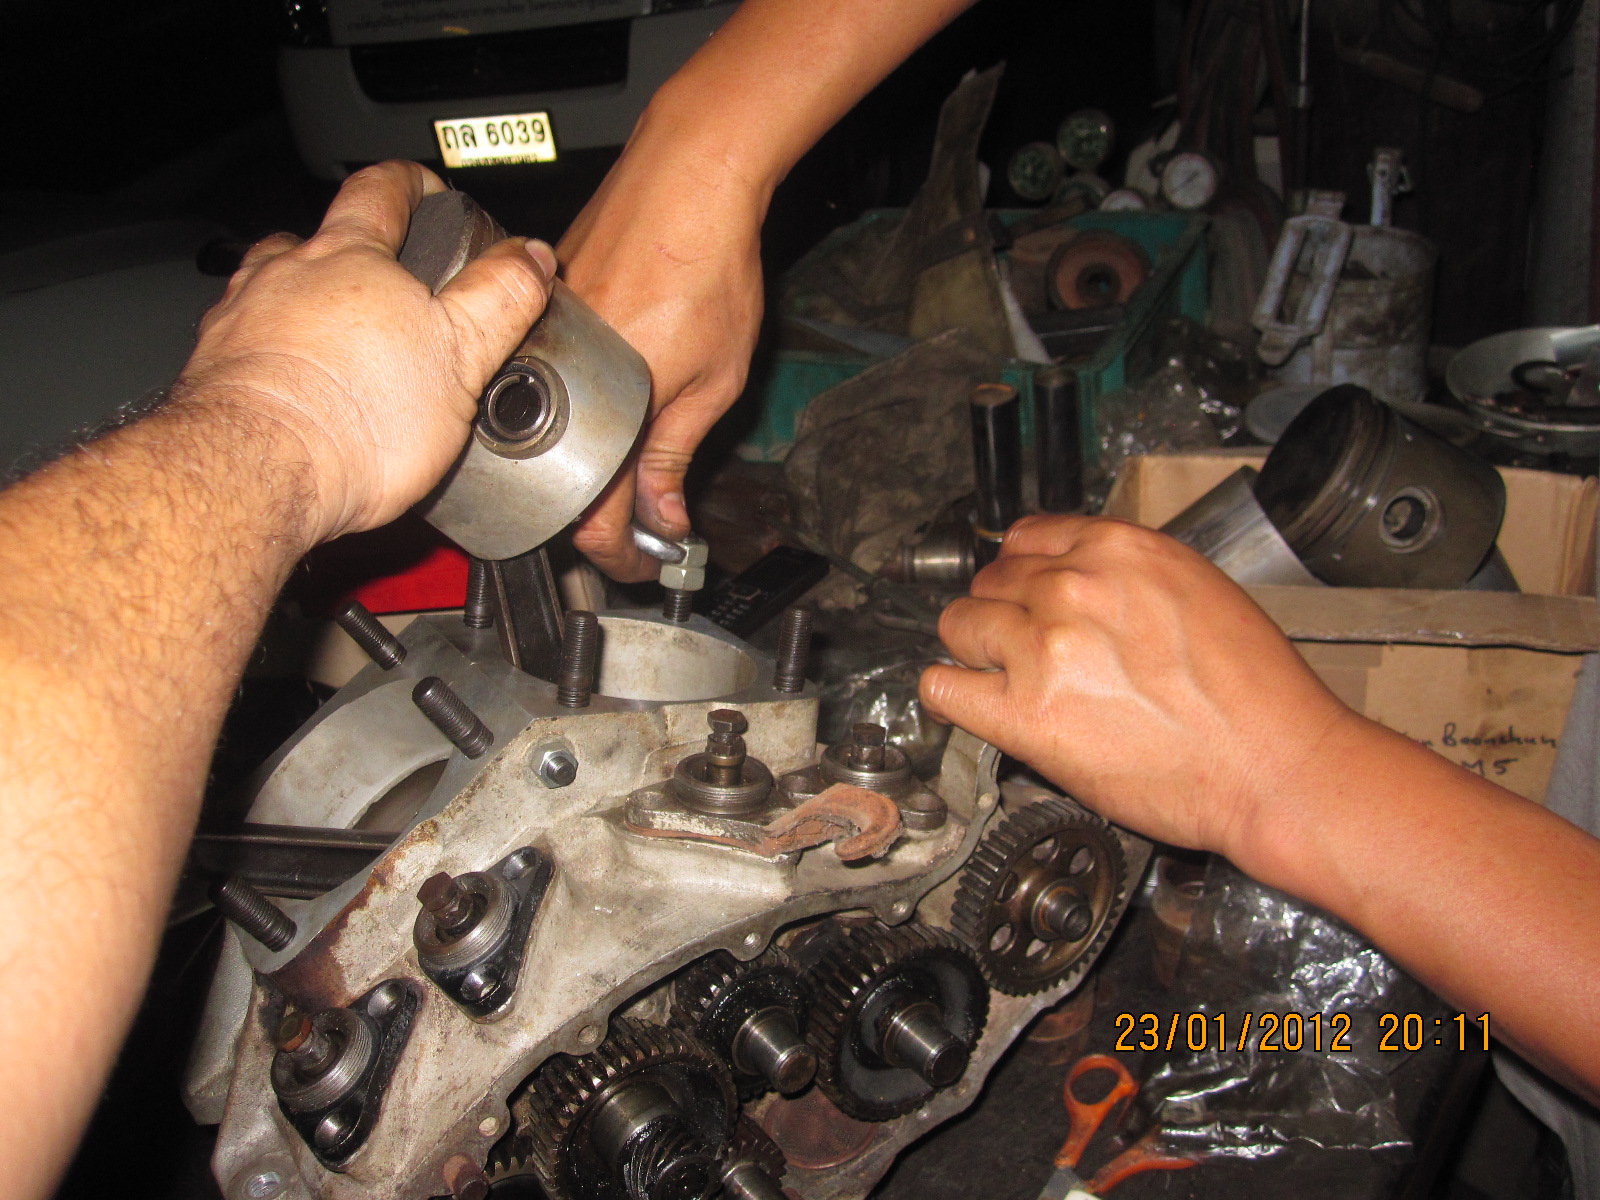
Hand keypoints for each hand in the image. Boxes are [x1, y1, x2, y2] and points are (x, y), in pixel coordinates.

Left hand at [176, 161, 556, 543]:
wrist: (258, 473)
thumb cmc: (355, 415)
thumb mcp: (460, 354)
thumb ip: (499, 297)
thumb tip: (531, 255)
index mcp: (348, 257)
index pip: (380, 190)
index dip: (407, 183)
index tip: (423, 191)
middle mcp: (284, 276)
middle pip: (313, 238)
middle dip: (346, 249)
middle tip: (379, 278)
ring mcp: (240, 322)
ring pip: (269, 290)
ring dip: (298, 302)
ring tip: (332, 341)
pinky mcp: (213, 375)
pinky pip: (245, 349)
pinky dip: (271, 360)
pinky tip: (297, 393)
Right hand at [559, 130, 766, 580]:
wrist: (686, 176)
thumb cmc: (707, 263)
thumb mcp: (711, 381)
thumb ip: (674, 456)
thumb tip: (662, 519)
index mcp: (602, 409)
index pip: (589, 517)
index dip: (616, 556)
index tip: (638, 568)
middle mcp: (553, 379)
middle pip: (557, 480)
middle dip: (596, 515)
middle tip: (637, 527)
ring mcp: (537, 342)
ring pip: (543, 430)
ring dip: (582, 462)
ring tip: (624, 466)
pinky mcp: (536, 312)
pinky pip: (540, 379)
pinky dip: (569, 406)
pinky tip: (604, 402)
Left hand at [919, 515, 1358, 855]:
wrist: (1276, 766)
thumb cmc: (1255, 694)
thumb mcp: (1196, 589)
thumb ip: (1126, 576)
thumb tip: (1079, 578)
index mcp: (1117, 548)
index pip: (1027, 537)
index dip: (1023, 571)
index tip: (1025, 594)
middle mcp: (1072, 586)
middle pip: (990, 581)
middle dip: (1003, 612)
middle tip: (1028, 649)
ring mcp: (1042, 647)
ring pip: (958, 626)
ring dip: (976, 651)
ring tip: (1007, 679)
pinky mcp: (1024, 714)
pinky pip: (944, 688)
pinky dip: (952, 695)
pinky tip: (976, 706)